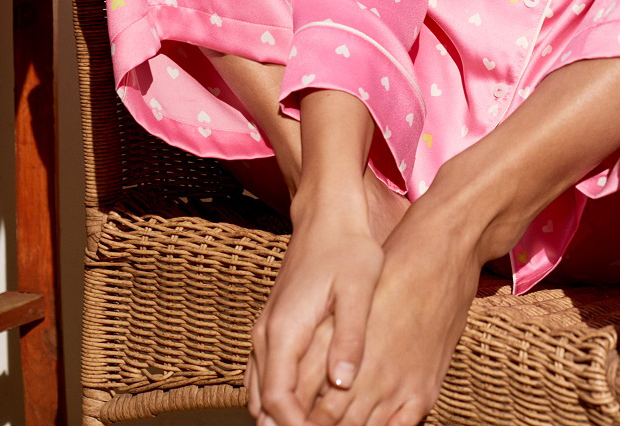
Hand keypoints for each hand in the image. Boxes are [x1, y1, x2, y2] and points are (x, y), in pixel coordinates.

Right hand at [246, 189, 382, 425]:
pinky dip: (279, 399)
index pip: (278, 401)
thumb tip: (343, 384)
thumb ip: (350, 337)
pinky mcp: (273, 329)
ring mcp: (265, 332)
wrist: (326, 214)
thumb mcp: (358, 289)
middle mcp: (266, 336)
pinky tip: (308, 406)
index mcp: (284, 331)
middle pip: (264, 405)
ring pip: (261, 393)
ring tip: (318, 424)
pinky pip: (265, 377)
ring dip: (284, 416)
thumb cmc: (347, 248)